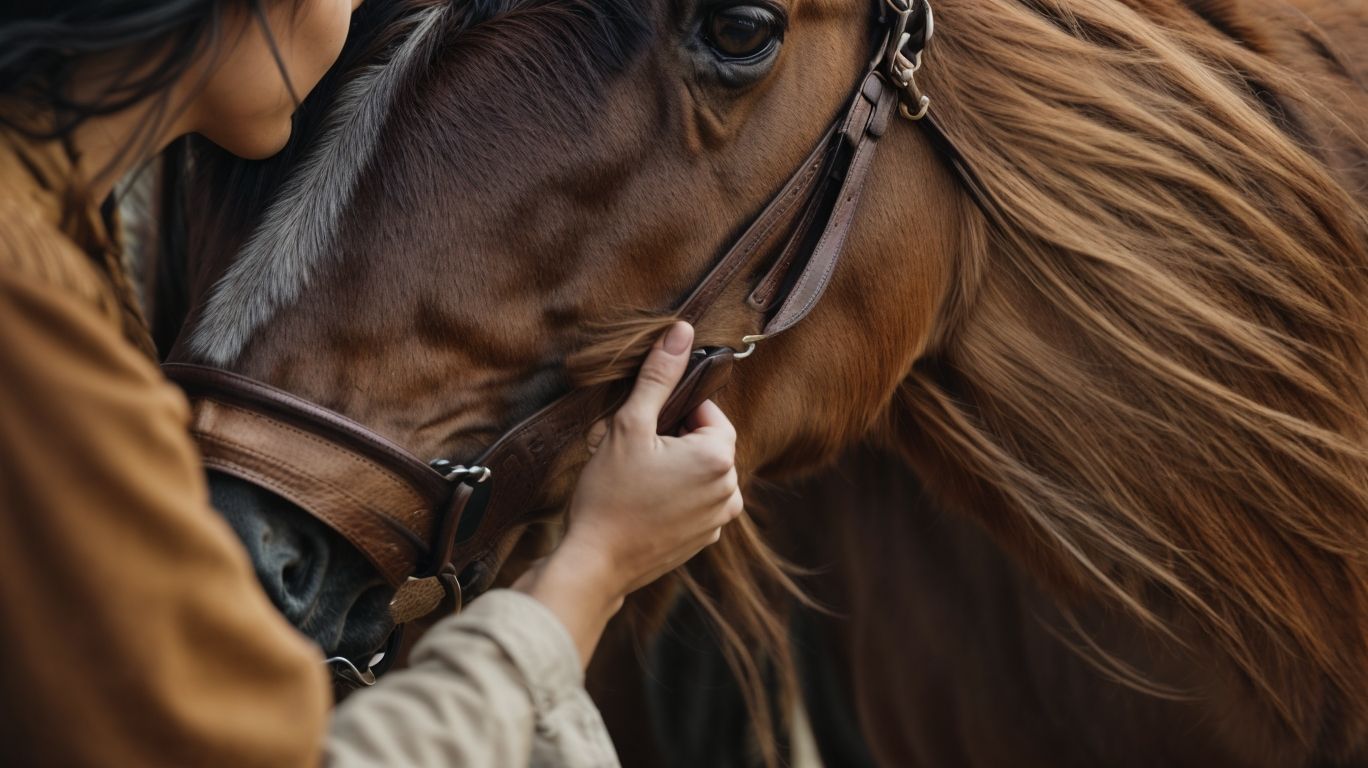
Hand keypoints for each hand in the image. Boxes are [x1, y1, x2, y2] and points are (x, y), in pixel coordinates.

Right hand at [513, 321, 741, 664]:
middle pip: (706, 444)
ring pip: (701, 474)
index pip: (709, 415)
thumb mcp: (629, 426)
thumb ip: (659, 377)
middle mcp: (729, 491)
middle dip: (673, 441)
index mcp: (718, 459)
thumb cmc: (609, 495)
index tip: (644, 428)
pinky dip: (674, 498)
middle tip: (631, 453)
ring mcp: (717, 521)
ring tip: (633, 479)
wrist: (595, 564)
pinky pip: (695, 504)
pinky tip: (639, 504)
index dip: (674, 415)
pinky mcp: (702, 542)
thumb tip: (682, 333)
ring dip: (674, 469)